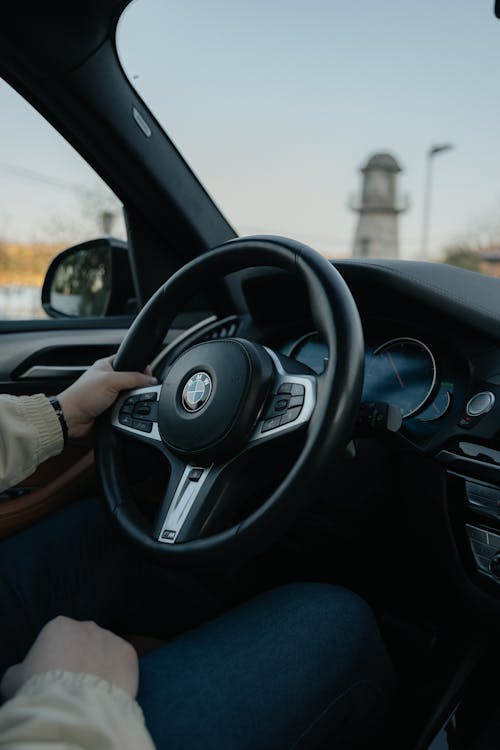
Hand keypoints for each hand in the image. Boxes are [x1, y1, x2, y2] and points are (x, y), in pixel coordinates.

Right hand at [1, 616, 138, 699]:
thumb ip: (20, 669)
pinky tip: (108, 691)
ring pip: (105, 651)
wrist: (72, 706)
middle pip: (84, 641)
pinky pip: (123, 663)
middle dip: (81, 658)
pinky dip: (118, 675)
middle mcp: (87, 626)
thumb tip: (22, 671)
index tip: (54, 676)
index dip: (56, 659)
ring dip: (101, 665)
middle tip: (75, 684)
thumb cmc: (39, 690)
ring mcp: (110, 637)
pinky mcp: (129, 654)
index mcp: (58, 626)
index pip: (58, 638)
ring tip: (93, 690)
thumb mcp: (14, 679)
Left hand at [58, 355, 156, 438]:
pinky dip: (127, 410)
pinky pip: (125, 408)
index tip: (149, 372)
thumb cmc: (82, 396)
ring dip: (131, 400)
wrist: (71, 419)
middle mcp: (107, 379)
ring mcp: (109, 395)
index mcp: (106, 366)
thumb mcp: (111, 381)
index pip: (128, 360)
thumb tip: (151, 379)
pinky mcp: (110, 409)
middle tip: (141, 388)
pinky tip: (124, 411)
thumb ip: (133, 378)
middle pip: (132, 380)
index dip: (140, 365)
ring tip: (128, 402)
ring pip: (129, 395)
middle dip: (137, 385)